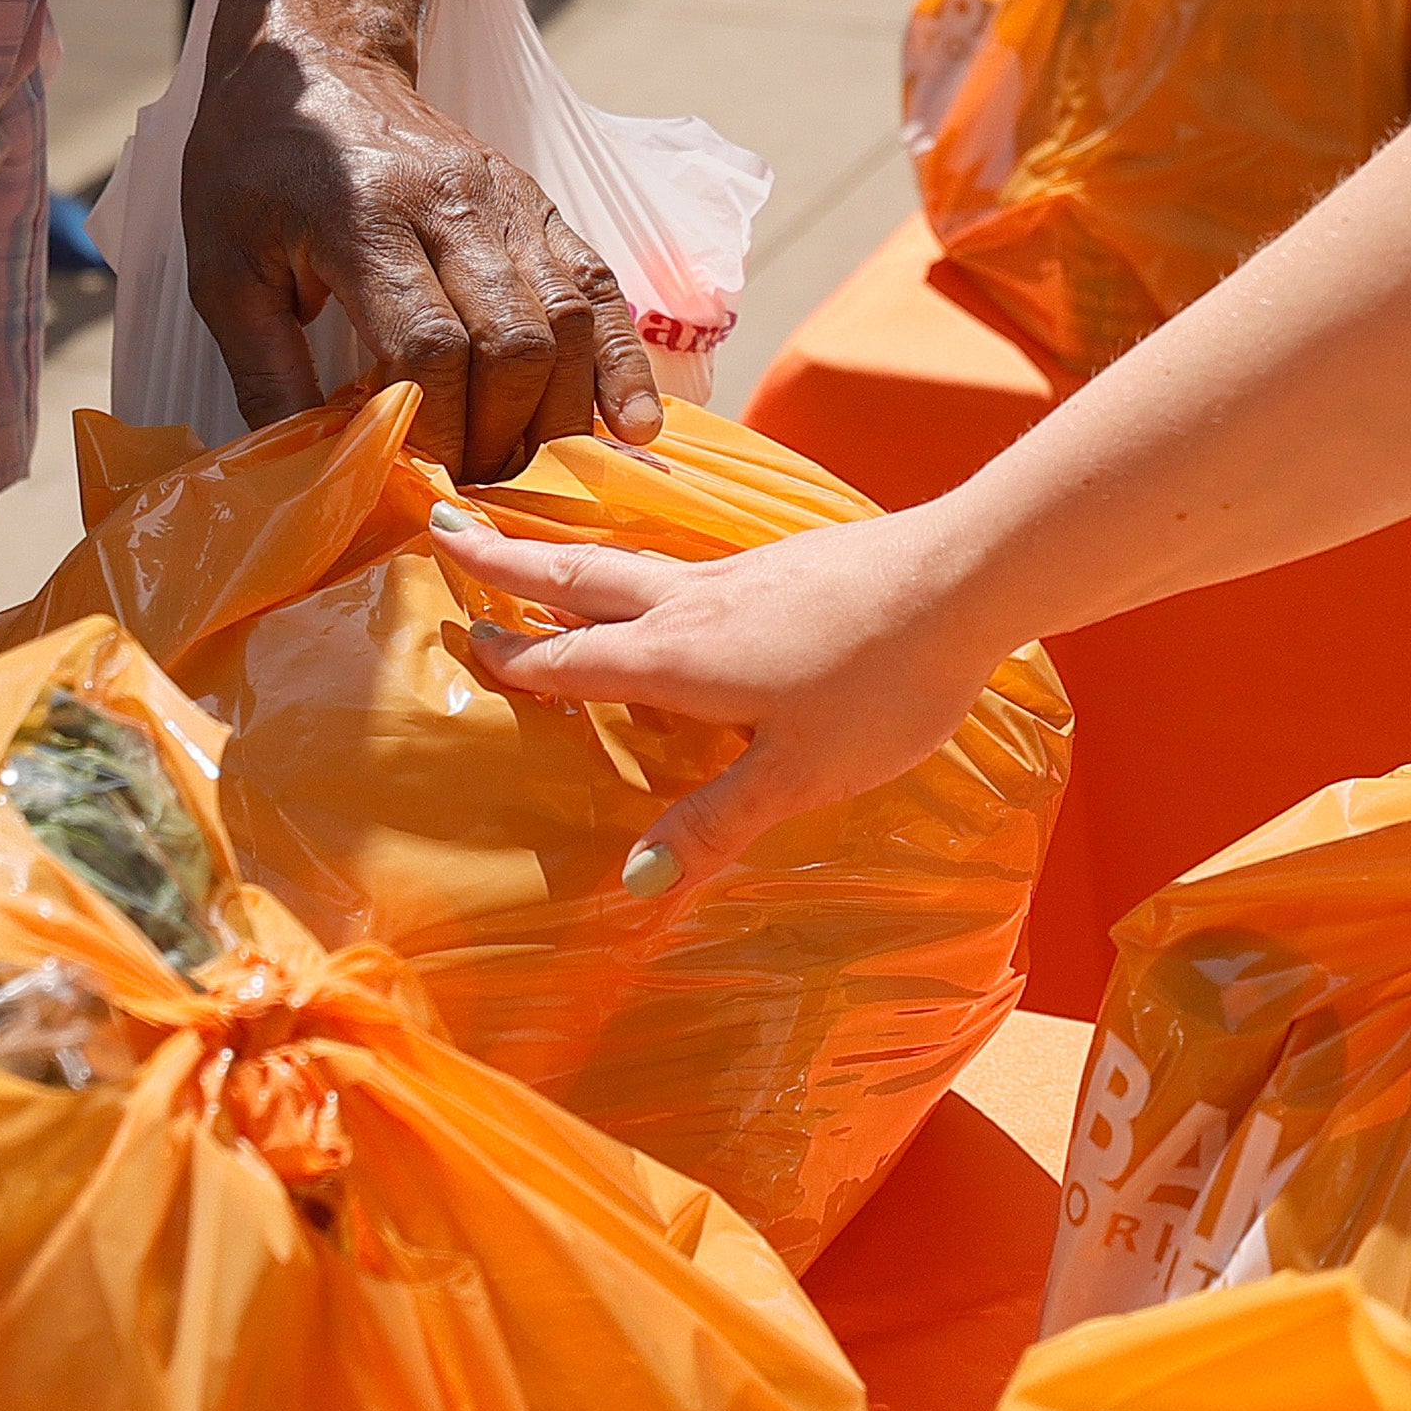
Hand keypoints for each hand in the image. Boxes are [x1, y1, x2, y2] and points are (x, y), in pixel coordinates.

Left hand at [173, 13, 656, 477]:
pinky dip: (619, 359)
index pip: (428, 342)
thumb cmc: (254, 165)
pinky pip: (597, 285)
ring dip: (560, 411)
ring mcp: (507, 200)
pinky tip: (631, 421)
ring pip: (568, 319)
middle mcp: (452, 204)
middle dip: (503, 435)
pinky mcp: (538, 202)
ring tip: (534, 472)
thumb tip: (308, 473)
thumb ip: (265, 371)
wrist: (317, 59)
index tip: (422, 479)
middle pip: (513, 341)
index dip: (437, 426)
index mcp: (363, 218)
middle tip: (478, 492)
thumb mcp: (224, 268)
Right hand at [432, 505, 1013, 887]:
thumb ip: (716, 821)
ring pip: (630, 562)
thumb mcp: (798, 773)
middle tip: (448, 532)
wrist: (962, 579)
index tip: (458, 635)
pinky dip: (637, 565)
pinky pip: (680, 563)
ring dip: (568, 557)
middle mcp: (692, 604)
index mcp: (678, 657)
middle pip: (582, 580)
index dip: (514, 656)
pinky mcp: (780, 561)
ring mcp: (737, 574)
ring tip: (530, 547)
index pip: (573, 660)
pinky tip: (660, 579)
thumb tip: (633, 878)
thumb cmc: (881, 682)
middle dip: (511, 563)